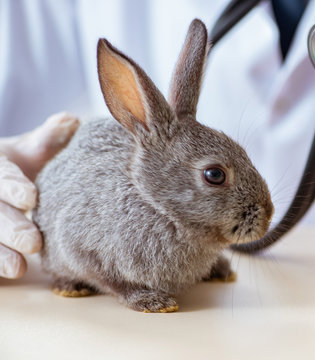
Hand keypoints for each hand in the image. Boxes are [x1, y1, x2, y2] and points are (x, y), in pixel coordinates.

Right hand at [0, 112, 78, 278]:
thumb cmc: (16, 171)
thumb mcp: (27, 153)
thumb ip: (47, 141)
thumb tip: (72, 121)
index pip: (0, 174)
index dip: (12, 185)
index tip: (31, 198)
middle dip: (8, 226)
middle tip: (33, 242)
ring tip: (19, 268)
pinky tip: (4, 279)